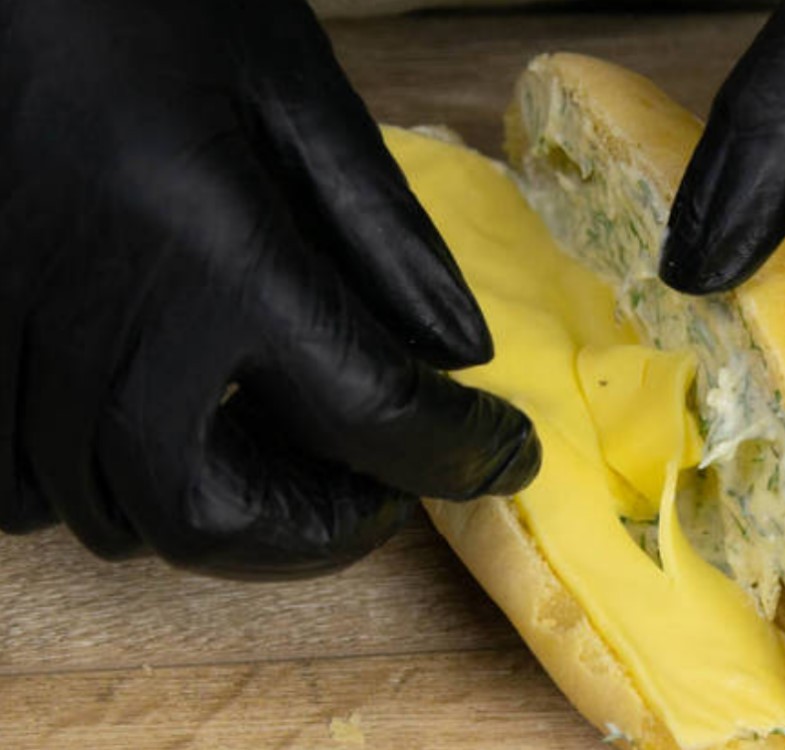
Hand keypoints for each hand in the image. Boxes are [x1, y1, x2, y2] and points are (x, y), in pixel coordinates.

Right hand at [0, 0, 539, 578]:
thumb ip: (382, 231)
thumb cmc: (141, 5)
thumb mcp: (294, 89)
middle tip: (378, 488)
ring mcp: (10, 342)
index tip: (502, 455)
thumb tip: (458, 355)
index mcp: (212, 251)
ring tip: (285, 451)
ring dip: (221, 511)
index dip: (457, 453)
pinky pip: (19, 486)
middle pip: (208, 515)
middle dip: (317, 531)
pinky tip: (163, 421)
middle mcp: (100, 321)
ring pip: (109, 512)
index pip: (367, 412)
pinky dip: (109, 484)